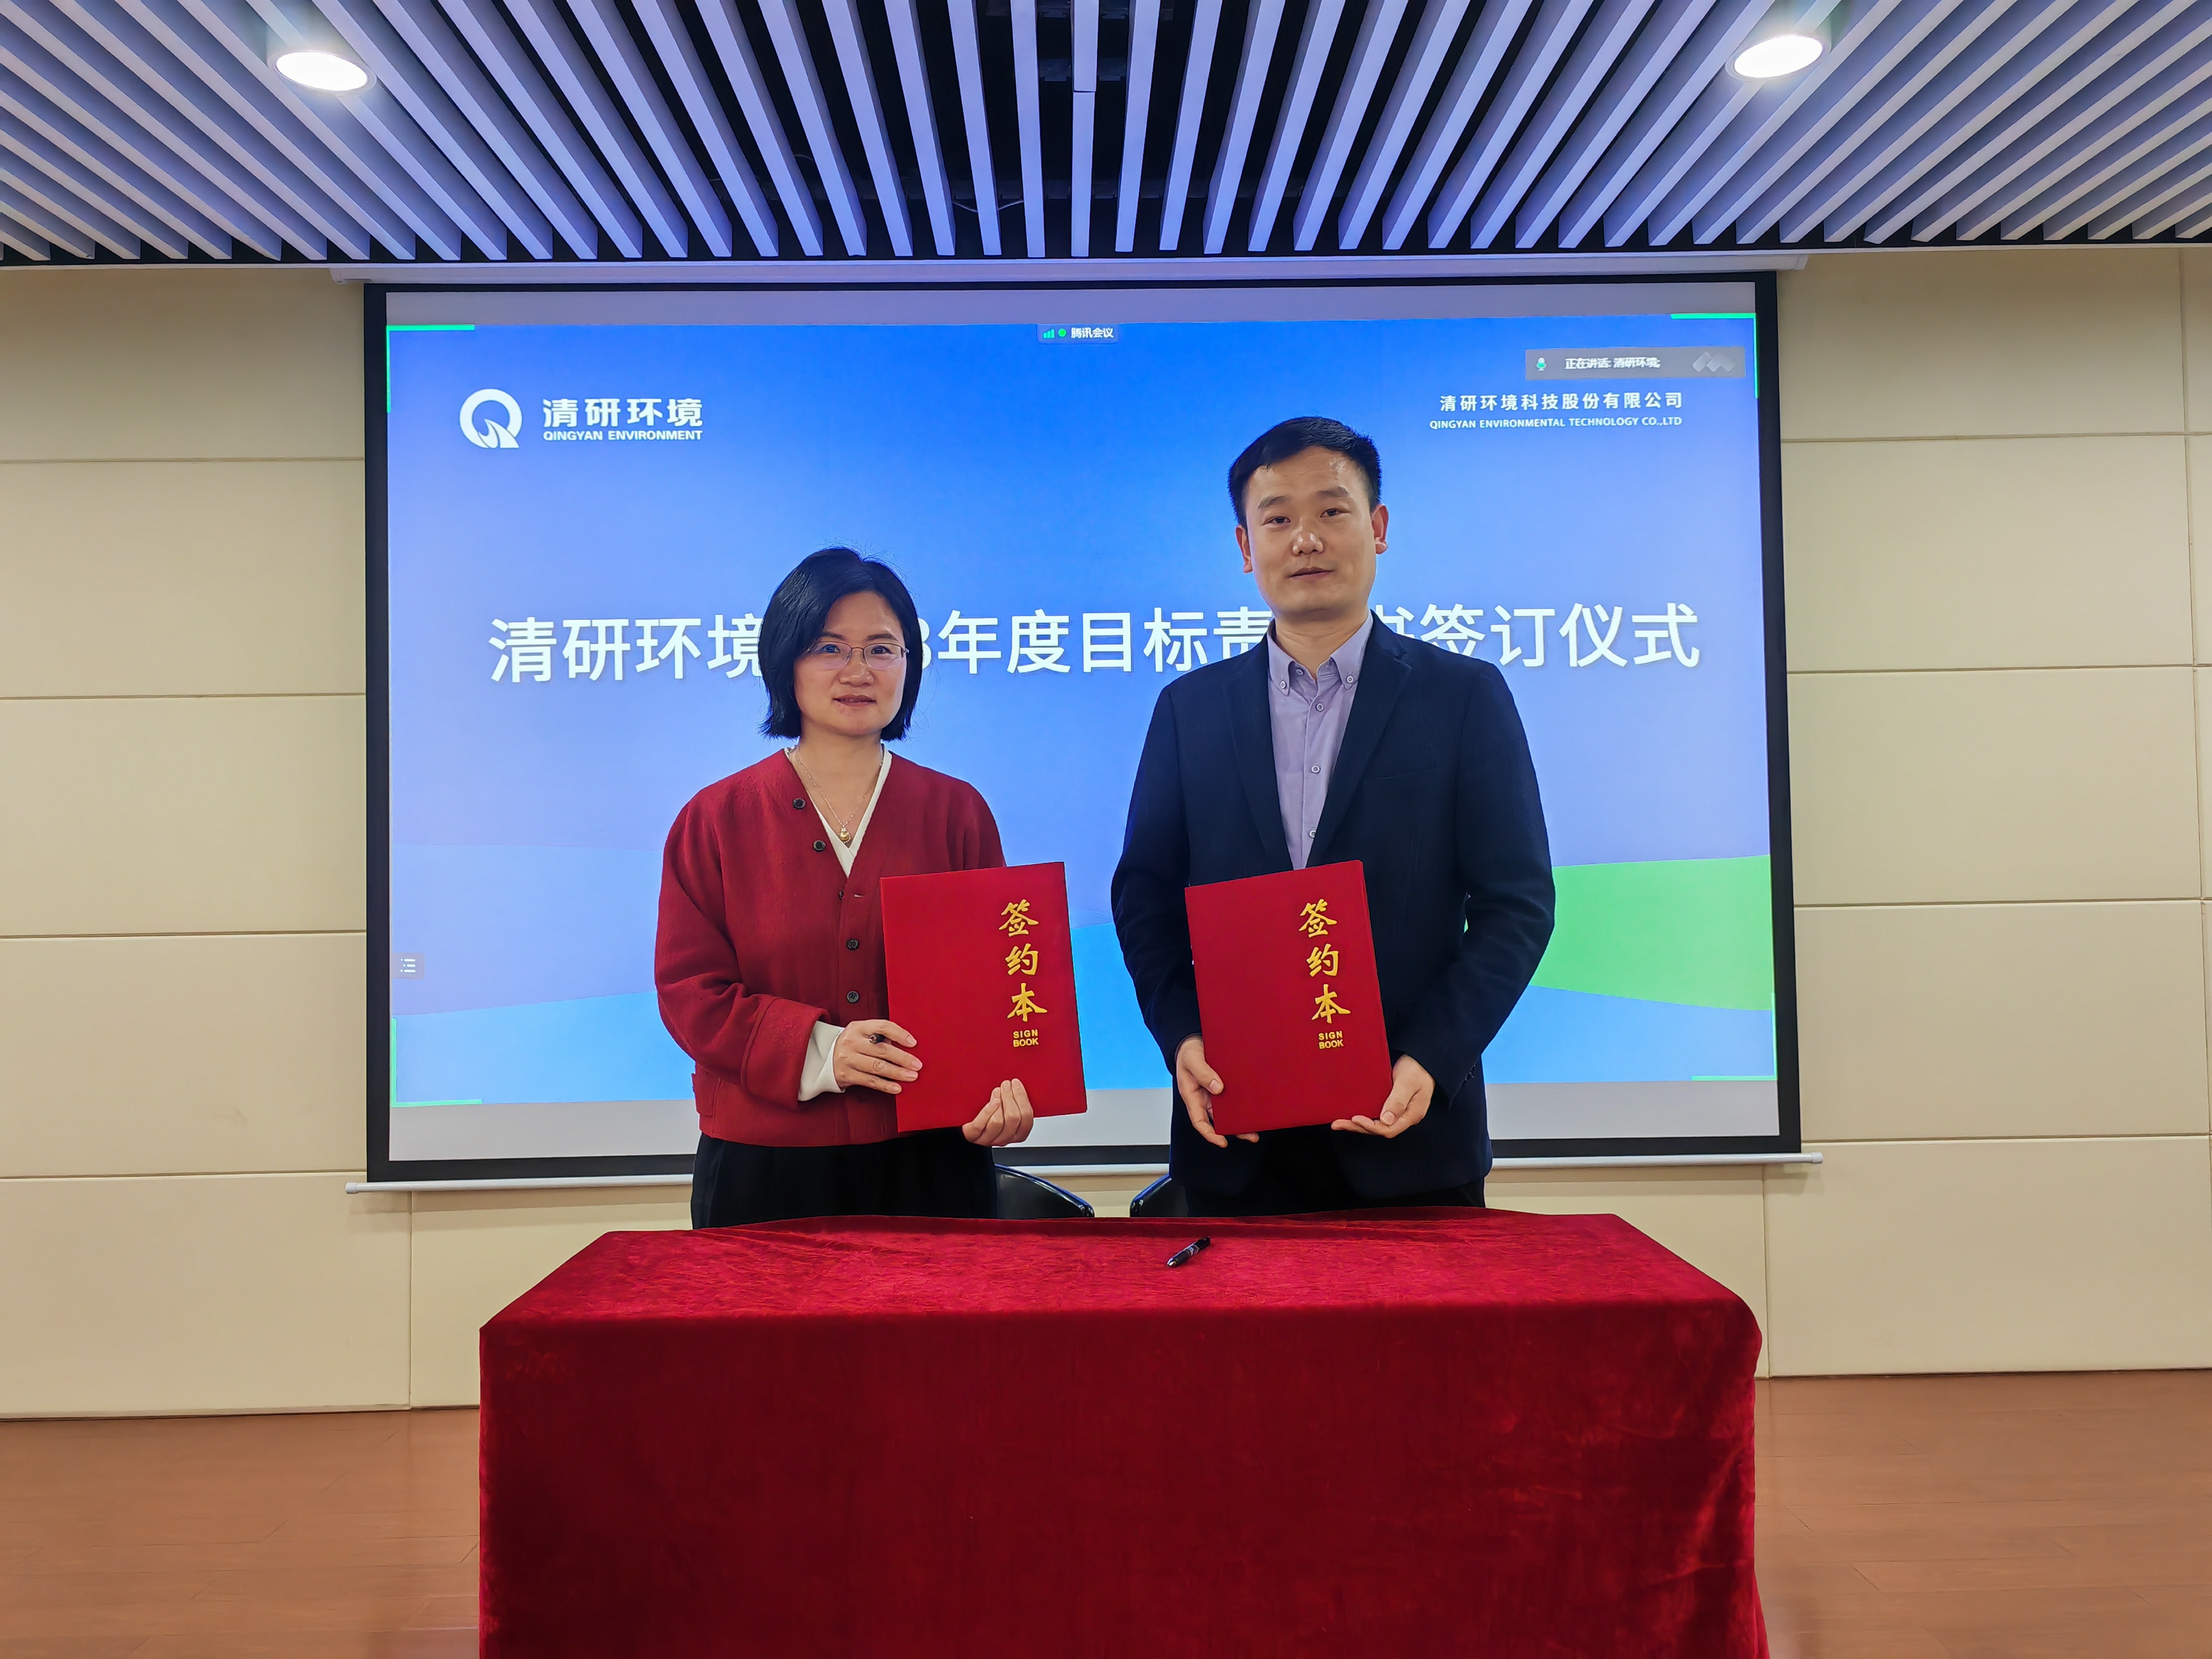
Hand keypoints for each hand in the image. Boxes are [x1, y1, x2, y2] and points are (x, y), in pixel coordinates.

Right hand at [832, 1020, 920, 1092]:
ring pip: (877, 1067)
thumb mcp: (861, 1033)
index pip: (883, 1027)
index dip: (900, 1034)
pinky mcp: (847, 1075)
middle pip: (882, 1050)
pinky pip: (870, 1081)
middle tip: (917, 1064)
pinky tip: (897, 1087)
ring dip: (897, 1073)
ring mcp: (848, 1059)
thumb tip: (904, 1047)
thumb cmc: (851, 1044)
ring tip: (911, 1076)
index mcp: (858, 1027)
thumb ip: (880, 1036)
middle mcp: (851, 1042)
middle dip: (903, 1058)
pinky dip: (885, 1085)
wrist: (824, 1057)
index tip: (913, 1043)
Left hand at [963, 1078, 1035, 1145]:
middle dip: (1010, 1097)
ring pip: (997, 1122)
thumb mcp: (1006, 1110)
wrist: (968, 1131)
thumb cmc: (990, 1118)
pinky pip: (981, 1125)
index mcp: (1018, 1134)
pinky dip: (988, 1111)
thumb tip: (1018, 1085)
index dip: (1023, 1099)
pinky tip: (992, 1101)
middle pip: (1013, 1118)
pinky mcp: (974, 1136)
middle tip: (1006, 1084)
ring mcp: (989, 1139)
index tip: (1017, 1084)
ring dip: (999, 1102)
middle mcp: (1005, 1138)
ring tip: (998, 1090)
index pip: (1027, 1118)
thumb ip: (1015, 1102)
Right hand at [1176, 1035, 1256, 1149]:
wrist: (1192, 1041)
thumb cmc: (1187, 1053)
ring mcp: (1213, 1093)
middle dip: (1233, 1129)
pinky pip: (1232, 1098)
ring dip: (1240, 1118)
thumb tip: (1218, 1088)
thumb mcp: (1192, 1060)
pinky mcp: (1223, 1085)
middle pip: (1217, 1120)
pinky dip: (1241, 1103)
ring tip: (1256, 1126)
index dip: (1210, 1134)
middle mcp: (1204, 1098)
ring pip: (1227, 1111)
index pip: (1199, 1121)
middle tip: (1250, 1135)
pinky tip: (1252, 1105)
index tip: (1222, 1141)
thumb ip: (1203, 1074)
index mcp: (1192, 1097)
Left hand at [1333, 1054, 1433, 1138]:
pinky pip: (1375, 1114)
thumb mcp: (1408, 1083)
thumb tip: (1386, 1120)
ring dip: (1357, 1124)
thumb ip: (1398, 1101)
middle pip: (1379, 1129)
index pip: (1388, 1129)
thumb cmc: (1418, 1070)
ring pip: (1376, 1123)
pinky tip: (1350, 1113)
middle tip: (1338, 1124)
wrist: (1422, 1061)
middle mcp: (1403, 1117)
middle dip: (1358, 1127)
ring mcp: (1396, 1112)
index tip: (1355, 1118)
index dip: (1370, 1126)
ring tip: (1338, 1122)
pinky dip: (1362, 1115)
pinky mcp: (1390, 1105)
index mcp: (1411, 1115)